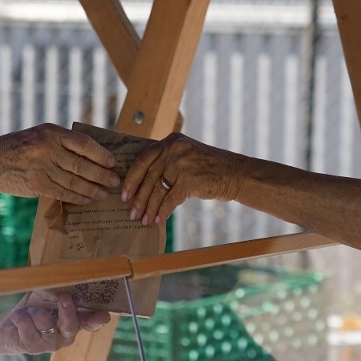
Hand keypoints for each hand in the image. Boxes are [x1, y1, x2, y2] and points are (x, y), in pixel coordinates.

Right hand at [0, 124, 119, 204]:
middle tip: (115, 181)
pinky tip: (87, 200)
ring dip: (93, 189)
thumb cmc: (19, 147)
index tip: (112, 162)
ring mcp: (41, 168)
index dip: (101, 154)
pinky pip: (63, 193)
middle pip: (82, 165)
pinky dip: (77, 197)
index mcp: (51, 132)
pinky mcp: (37, 185)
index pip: (84, 143)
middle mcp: (47, 148)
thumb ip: (62, 143)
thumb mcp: (40, 135)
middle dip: (101, 175)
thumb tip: (92, 157)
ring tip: (105, 194)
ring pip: (74, 181)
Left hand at [0, 290, 109, 354]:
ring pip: (45, 322)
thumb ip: (57, 292)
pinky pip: (27, 327)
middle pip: (70, 325)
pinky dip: (20, 318)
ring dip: (34, 311)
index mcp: (74, 321)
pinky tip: (18, 317)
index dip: (97, 319)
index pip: (90, 322)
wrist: (9, 326)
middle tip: (64, 297)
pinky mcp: (33, 347)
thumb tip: (63, 281)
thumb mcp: (45, 297)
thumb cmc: (33, 308)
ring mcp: (50, 343)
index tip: (104, 315)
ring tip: (28, 310)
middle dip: (67, 311)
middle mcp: (65, 335)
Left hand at [121, 132, 243, 224]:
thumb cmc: (209, 167)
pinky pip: (170, 200)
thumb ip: (166, 160)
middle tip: (131, 212)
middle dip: (138, 198)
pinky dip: (163, 211)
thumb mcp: (186, 154)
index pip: (142, 159)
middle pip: (148, 177)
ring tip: (144, 220)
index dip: (131, 178)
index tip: (124, 193)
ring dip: (149, 208)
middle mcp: (174, 149)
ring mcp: (182, 165)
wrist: (236, 173)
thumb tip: (142, 183)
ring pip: (157, 190)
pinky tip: (158, 220)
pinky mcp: (189, 181)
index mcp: (170, 141)